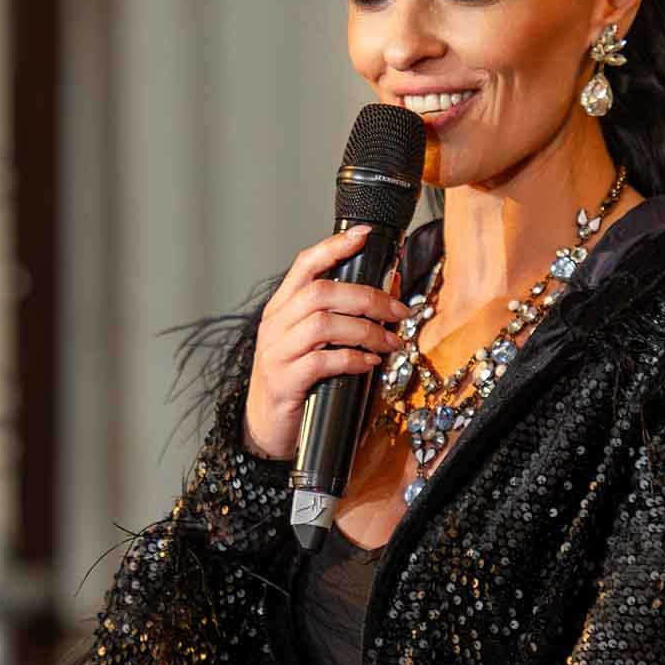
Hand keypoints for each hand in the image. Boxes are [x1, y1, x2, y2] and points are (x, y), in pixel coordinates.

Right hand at [242, 225, 409, 461]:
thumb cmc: (296, 381)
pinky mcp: (283, 382)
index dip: (334, 247)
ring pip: (322, 324)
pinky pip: (321, 362)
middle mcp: (274, 325)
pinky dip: (351, 359)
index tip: (364, 235)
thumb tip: (388, 295)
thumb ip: (340, 318)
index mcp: (282, 308)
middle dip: (367, 297)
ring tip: (391, 341)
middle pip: (321, 293)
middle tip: (399, 310)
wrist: (265, 428)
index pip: (305, 265)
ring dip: (365, 330)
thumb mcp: (313, 344)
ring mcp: (276, 353)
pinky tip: (369, 363)